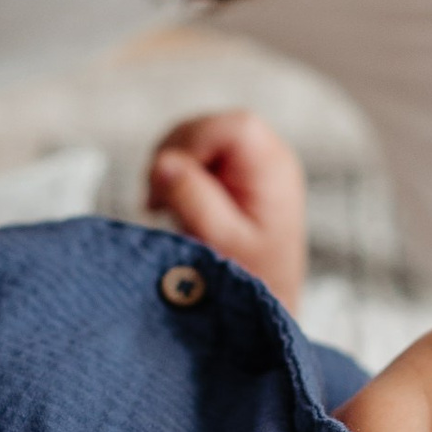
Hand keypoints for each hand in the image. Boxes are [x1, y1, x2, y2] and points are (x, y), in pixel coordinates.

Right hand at [147, 107, 308, 306]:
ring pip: (197, 138)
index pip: (233, 127)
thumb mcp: (219, 242)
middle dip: (175, 156)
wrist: (267, 304)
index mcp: (273, 170)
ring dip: (171, 167)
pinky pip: (197, 156)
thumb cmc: (252, 278)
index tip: (168, 181)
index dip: (193, 144)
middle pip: (210, 127)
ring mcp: (252, 164)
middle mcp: (268, 158)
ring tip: (164, 208)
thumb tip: (163, 162)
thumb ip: (193, 199)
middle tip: (157, 201)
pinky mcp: (235, 174)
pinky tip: (172, 207)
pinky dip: (176, 176)